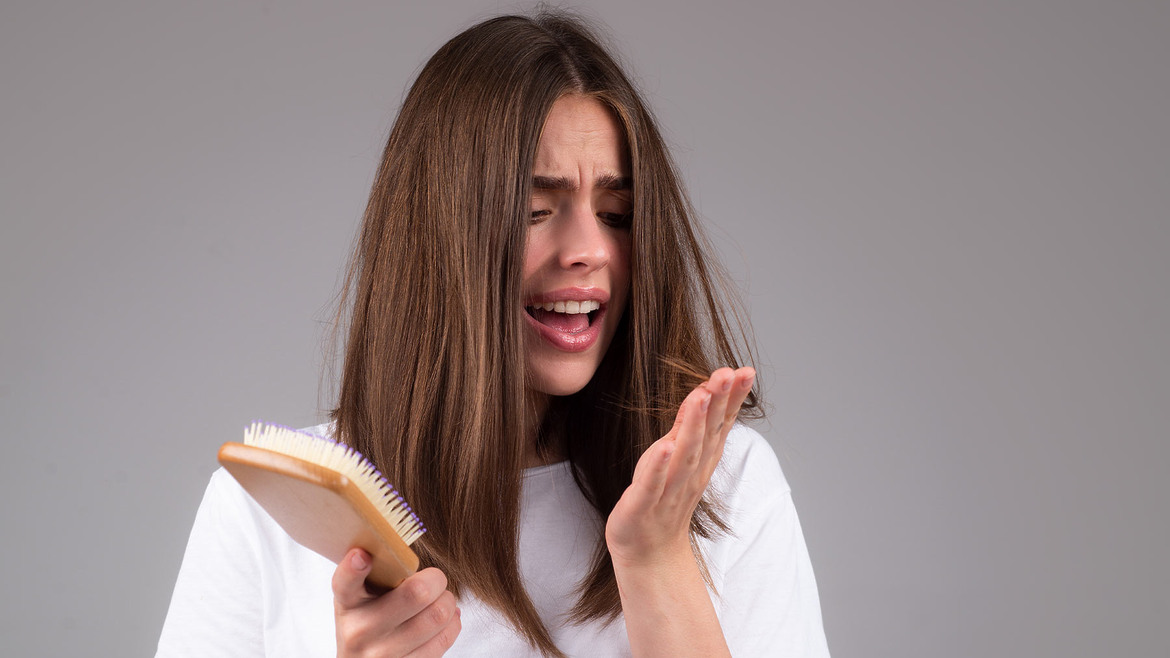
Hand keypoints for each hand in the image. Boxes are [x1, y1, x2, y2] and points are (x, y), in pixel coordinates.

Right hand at [333, 548, 460, 656]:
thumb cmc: (368, 620)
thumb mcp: (360, 598)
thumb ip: (378, 575)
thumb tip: (418, 563)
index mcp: (348, 603)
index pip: (345, 583)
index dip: (353, 568)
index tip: (363, 555)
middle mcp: (360, 631)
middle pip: (417, 593)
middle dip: (436, 580)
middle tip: (434, 580)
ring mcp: (382, 655)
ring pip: (437, 616)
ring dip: (448, 602)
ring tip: (439, 601)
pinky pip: (444, 639)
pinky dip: (452, 624)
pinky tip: (443, 621)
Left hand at [605, 366, 754, 568]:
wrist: (648, 553)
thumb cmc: (662, 499)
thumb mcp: (679, 456)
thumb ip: (692, 425)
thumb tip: (706, 390)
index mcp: (700, 461)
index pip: (720, 425)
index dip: (732, 399)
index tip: (745, 371)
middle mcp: (690, 473)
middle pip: (708, 435)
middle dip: (719, 403)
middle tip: (729, 373)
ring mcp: (668, 490)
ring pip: (684, 455)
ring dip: (694, 426)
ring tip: (702, 396)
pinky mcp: (642, 505)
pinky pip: (652, 484)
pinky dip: (658, 466)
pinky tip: (664, 446)